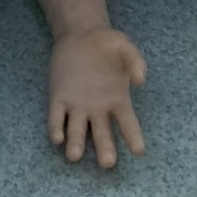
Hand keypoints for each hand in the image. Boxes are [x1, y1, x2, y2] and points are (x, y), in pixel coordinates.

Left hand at [48, 27, 146, 167]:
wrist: (79, 34)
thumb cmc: (105, 43)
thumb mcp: (124, 46)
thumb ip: (135, 60)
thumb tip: (139, 80)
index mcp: (118, 100)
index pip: (128, 123)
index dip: (133, 136)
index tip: (139, 151)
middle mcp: (98, 110)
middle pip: (102, 134)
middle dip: (105, 149)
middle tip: (107, 163)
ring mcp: (78, 107)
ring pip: (78, 131)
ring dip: (76, 144)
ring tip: (74, 155)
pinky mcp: (59, 99)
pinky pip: (57, 117)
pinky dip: (56, 128)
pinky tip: (57, 137)